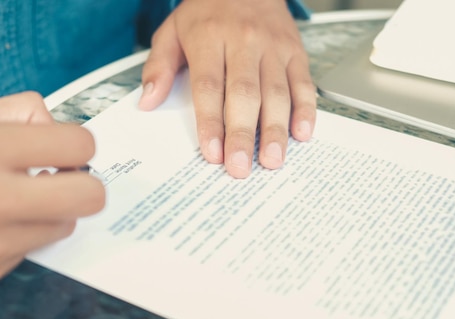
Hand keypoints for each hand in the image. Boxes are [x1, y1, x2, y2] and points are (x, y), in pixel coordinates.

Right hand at [0, 92, 104, 290]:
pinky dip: (22, 234)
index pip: (79, 145)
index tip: (64, 145)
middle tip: (60, 174)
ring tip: (18, 198)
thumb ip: (9, 112)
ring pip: (65, 226)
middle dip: (81, 181)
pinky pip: (31, 249)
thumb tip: (52, 124)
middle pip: (90, 196)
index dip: (75, 142)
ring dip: (52, 210)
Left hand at [139, 0, 316, 178]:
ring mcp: (273, 47)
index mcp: (209, 38)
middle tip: (240, 166)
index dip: (211, 123)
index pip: (209, 87)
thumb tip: (148, 101)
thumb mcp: (173, 30)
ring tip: (271, 159)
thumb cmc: (208, 11)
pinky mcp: (295, 51)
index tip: (212, 152)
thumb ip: (159, 66)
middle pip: (244, 94)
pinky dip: (306, 109)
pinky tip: (302, 133)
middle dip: (242, 134)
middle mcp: (244, 42)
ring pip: (277, 93)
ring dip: (275, 129)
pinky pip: (303, 82)